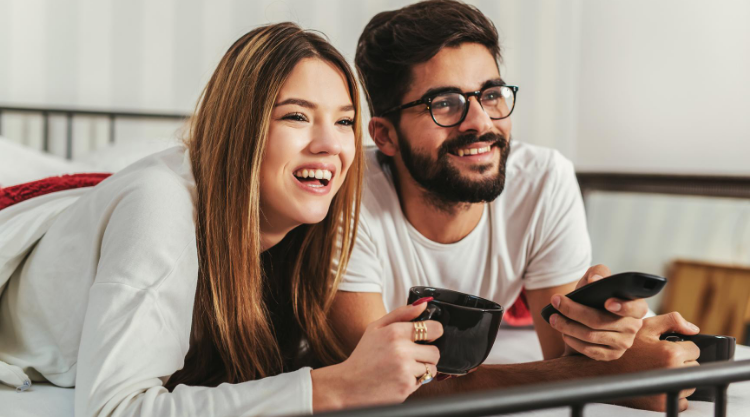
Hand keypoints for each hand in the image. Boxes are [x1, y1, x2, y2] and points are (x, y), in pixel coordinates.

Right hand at [311, 301, 442, 410]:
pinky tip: (398, 377)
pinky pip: (422, 382)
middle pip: (435, 352)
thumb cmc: (364, 355)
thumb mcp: (376, 328)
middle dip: (427, 354)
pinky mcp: (406, 387)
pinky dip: (414, 381)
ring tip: (402, 367)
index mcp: (395, 332)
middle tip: (412, 355)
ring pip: (431, 368)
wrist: (349, 384)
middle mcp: (402, 351)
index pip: (433, 328)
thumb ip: (401, 313)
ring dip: (421, 368)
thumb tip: (423, 305)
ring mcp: (405, 370)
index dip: (435, 332)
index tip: (430, 335)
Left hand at [548, 265, 647, 360]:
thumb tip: (595, 280)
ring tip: (554, 318)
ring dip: (568, 326)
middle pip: (601, 320)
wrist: (587, 322)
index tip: (606, 302)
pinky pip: (590, 350)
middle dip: (574, 310)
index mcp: (636, 306)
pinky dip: (573, 341)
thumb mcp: (595, 281)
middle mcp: (633, 326)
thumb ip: (598, 273)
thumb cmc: (594, 298)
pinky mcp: (611, 355)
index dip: (623, 306)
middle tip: (556, 301)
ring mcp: (624, 343)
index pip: (636, 308)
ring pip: (592, 336)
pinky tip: (564, 333)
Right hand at [610, 312, 700, 411]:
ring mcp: (667, 391)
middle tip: (660, 359)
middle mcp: (672, 373)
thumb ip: (672, 321)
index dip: (682, 347)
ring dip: (679, 378)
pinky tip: (657, 384)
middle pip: (694, 367)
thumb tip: (694, 329)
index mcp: (670, 353)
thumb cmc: (623, 348)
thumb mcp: (644, 327)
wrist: (602, 371)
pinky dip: (673, 393)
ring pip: (689, 384)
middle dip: (682, 362)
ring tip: (658, 371)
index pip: (695, 350)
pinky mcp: (662, 405)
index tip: (666, 348)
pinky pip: (681, 400)